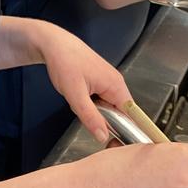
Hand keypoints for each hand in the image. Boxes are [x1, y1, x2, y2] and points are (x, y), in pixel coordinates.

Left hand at [25, 22, 131, 143]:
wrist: (54, 44)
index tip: (118, 142)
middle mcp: (117, 83)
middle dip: (110, 123)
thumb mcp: (75, 95)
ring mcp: (109, 81)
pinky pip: (103, 100)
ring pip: (111, 107)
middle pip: (122, 112)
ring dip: (100, 114)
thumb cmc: (65, 63)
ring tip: (84, 111)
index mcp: (116, 85)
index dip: (128, 130)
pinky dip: (95, 106)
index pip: (133, 114)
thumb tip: (103, 136)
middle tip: (93, 129)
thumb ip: (90, 117)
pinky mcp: (101, 81)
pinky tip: (82, 103)